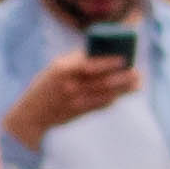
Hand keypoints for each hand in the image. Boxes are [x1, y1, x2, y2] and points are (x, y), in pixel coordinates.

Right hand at [6, 46, 146, 146]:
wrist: (32, 114)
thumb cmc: (46, 85)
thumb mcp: (56, 68)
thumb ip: (77, 61)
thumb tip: (104, 54)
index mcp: (63, 70)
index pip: (90, 64)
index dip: (109, 62)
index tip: (124, 59)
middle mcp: (69, 86)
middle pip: (102, 81)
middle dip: (123, 77)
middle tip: (137, 73)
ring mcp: (75, 101)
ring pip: (105, 94)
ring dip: (123, 89)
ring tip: (136, 83)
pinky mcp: (79, 112)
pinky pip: (101, 104)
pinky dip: (113, 98)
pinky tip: (121, 94)